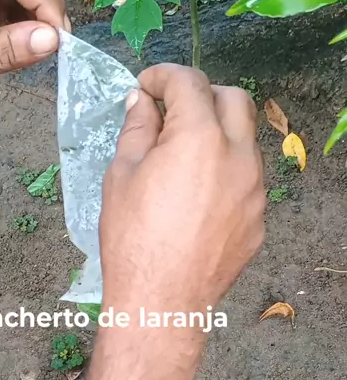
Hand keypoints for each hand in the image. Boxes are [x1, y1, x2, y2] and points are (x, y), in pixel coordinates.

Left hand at [0, 0, 68, 111]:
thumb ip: (4, 52)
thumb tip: (51, 40)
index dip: (42, 1)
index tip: (60, 36)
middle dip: (43, 2)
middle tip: (58, 41)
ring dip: (34, 12)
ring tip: (45, 44)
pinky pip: (1, 1)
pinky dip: (19, 20)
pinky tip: (26, 43)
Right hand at [100, 64, 263, 315]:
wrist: (161, 301)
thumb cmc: (132, 239)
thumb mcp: (121, 176)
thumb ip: (137, 130)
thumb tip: (143, 103)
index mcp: (199, 138)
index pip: (188, 82)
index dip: (162, 77)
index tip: (145, 88)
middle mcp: (238, 157)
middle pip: (233, 99)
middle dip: (201, 95)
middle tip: (171, 113)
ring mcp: (254, 190)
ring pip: (245, 141)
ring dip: (218, 135)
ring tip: (183, 160)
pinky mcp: (258, 219)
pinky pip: (246, 181)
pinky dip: (225, 174)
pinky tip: (196, 198)